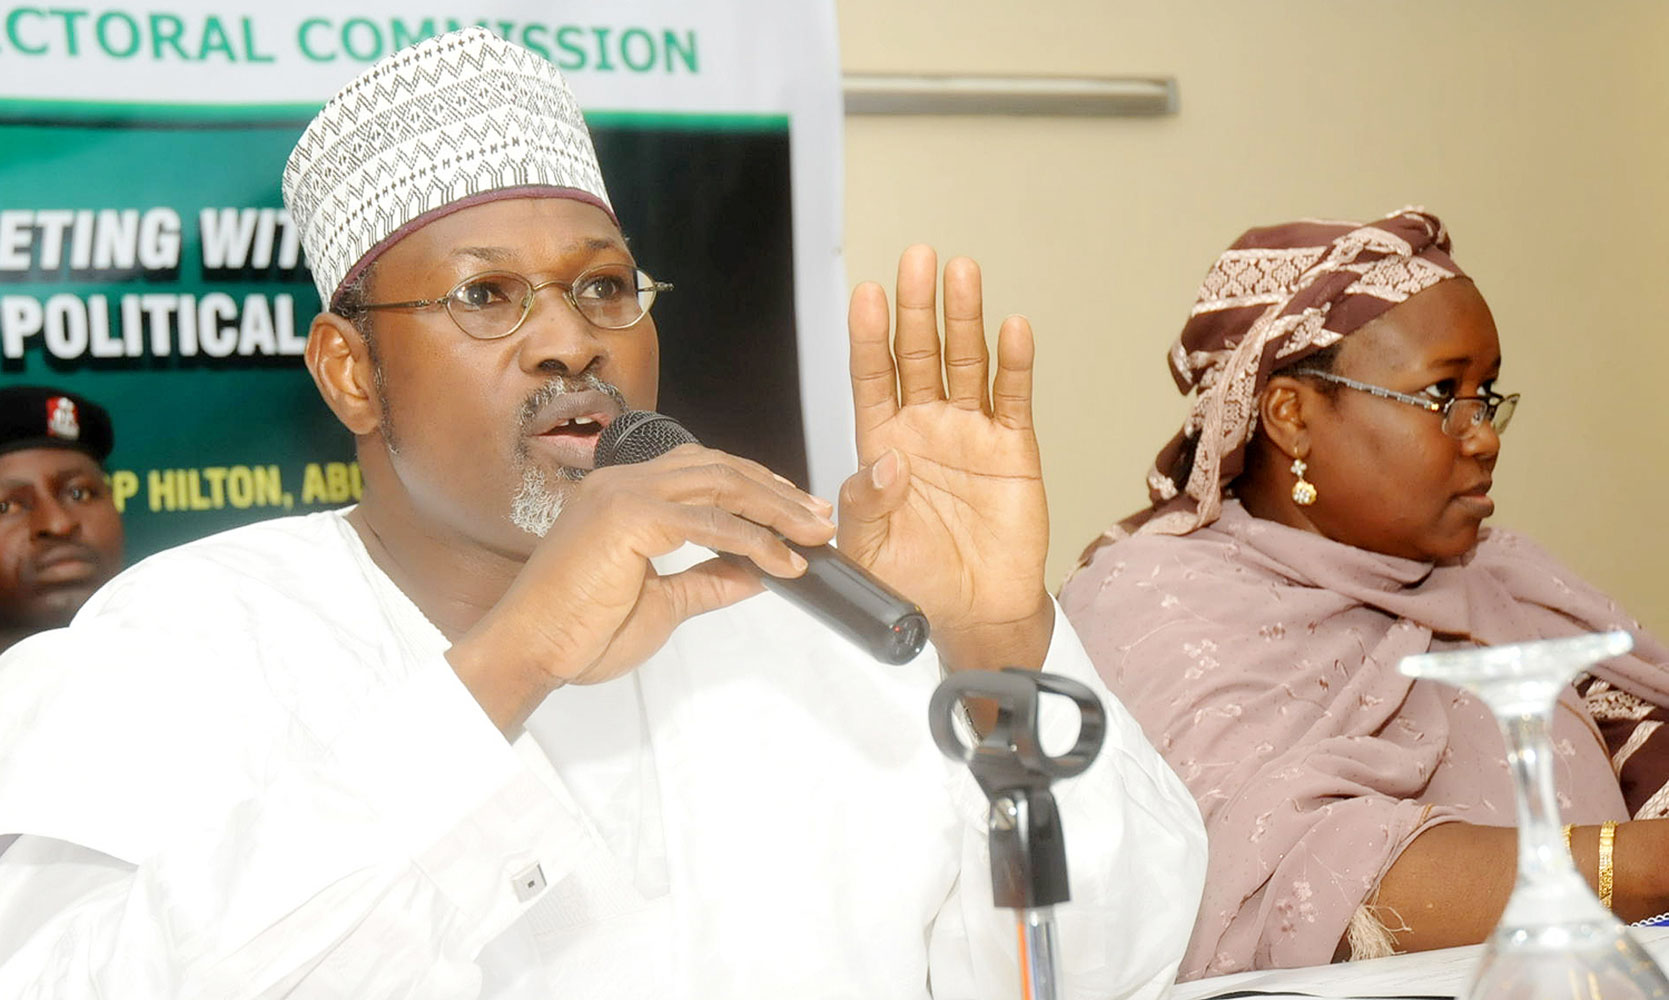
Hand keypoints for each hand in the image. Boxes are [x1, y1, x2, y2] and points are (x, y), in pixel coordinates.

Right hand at [447, 445, 834, 732]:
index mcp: (625, 493)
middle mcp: (624, 481)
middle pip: (721, 469)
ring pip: (722, 485)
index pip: (704, 471)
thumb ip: (708, 580)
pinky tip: (782, 561)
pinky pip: (710, 522)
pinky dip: (754, 540)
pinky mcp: (630, 518)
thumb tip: (756, 573)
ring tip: (813, 535)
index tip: (797, 512)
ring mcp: (625, 493)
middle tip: (820, 520)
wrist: (530, 651)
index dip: (757, 487)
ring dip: (777, 510)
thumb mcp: (662, 603)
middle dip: (778, 494)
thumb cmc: (578, 631)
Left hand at [839, 246, 1051, 671]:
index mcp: (883, 445)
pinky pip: (1012, 399)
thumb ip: (867, 505)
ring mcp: (970, 435)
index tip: (866, 294)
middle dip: (918, 307)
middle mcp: (926, 429)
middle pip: (919, 355)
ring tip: (962, 272)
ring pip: (965, 363)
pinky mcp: (1013, 450)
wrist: (973, 614)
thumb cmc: (913, 583)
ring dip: (964, 319)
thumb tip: (886, 462)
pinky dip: (1014, 364)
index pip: (872, 377)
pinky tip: (1012, 329)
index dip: (869, 336)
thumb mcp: (868, 550)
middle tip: (917, 259)